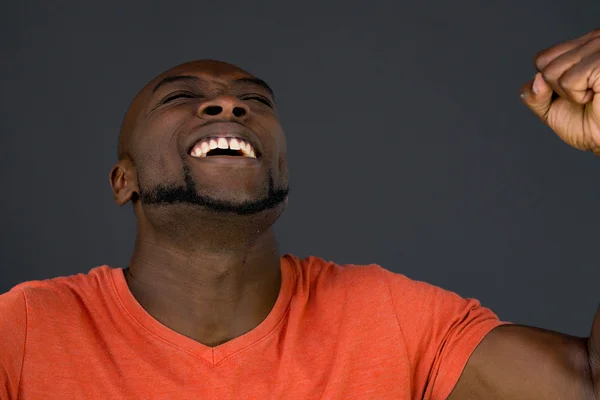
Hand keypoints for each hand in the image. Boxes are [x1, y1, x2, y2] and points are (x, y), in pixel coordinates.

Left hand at [521, 29, 599, 154]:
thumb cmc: (592, 124)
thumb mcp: (551, 110)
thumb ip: (534, 95)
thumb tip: (536, 80)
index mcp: (584, 45)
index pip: (542, 59)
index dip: (548, 83)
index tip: (575, 91)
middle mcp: (594, 41)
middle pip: (543, 63)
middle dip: (556, 89)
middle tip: (585, 96)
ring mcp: (599, 48)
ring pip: (551, 72)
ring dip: (569, 94)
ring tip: (593, 95)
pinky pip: (567, 80)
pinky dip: (578, 96)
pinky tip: (598, 95)